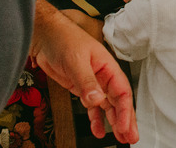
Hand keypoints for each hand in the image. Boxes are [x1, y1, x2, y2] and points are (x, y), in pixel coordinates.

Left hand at [30, 7, 137, 143]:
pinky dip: (96, 119)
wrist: (44, 36)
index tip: (125, 126)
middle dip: (125, 120)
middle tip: (130, 137)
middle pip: (119, 101)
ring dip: (114, 122)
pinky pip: (92, 107)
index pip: (122, 91)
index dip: (125, 110)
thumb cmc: (64, 39)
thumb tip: (97, 100)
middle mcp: (103, 76)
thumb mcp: (76, 60)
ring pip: (108, 106)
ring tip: (120, 138)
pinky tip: (98, 130)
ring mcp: (93, 83)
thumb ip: (87, 81)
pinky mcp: (81, 88)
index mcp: (108, 66)